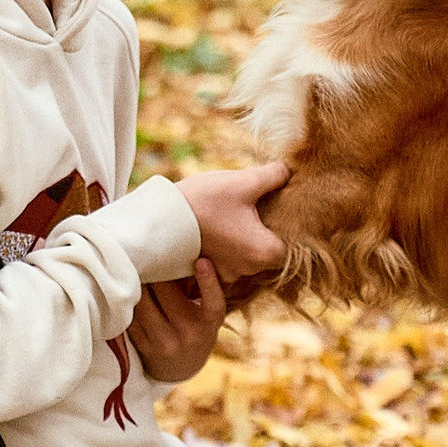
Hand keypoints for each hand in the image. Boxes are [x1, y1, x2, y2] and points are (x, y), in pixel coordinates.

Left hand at [128, 258, 227, 383]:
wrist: (181, 369)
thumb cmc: (196, 330)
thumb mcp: (206, 315)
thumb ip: (200, 291)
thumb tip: (180, 252)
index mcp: (208, 323)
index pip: (212, 302)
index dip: (208, 281)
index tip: (202, 261)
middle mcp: (188, 334)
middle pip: (165, 292)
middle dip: (155, 268)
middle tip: (147, 247)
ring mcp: (164, 342)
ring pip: (144, 302)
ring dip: (136, 280)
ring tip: (132, 260)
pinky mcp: (144, 346)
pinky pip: (131, 316)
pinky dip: (127, 299)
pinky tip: (123, 285)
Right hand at [175, 161, 287, 280]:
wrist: (157, 219)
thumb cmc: (204, 201)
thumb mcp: (243, 182)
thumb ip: (273, 176)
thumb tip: (289, 172)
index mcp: (263, 253)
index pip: (289, 245)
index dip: (285, 226)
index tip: (274, 208)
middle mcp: (246, 271)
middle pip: (267, 251)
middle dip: (262, 229)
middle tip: (250, 205)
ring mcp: (225, 274)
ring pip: (245, 255)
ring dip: (242, 237)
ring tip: (229, 213)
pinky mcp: (206, 273)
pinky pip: (225, 260)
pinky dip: (224, 246)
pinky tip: (216, 225)